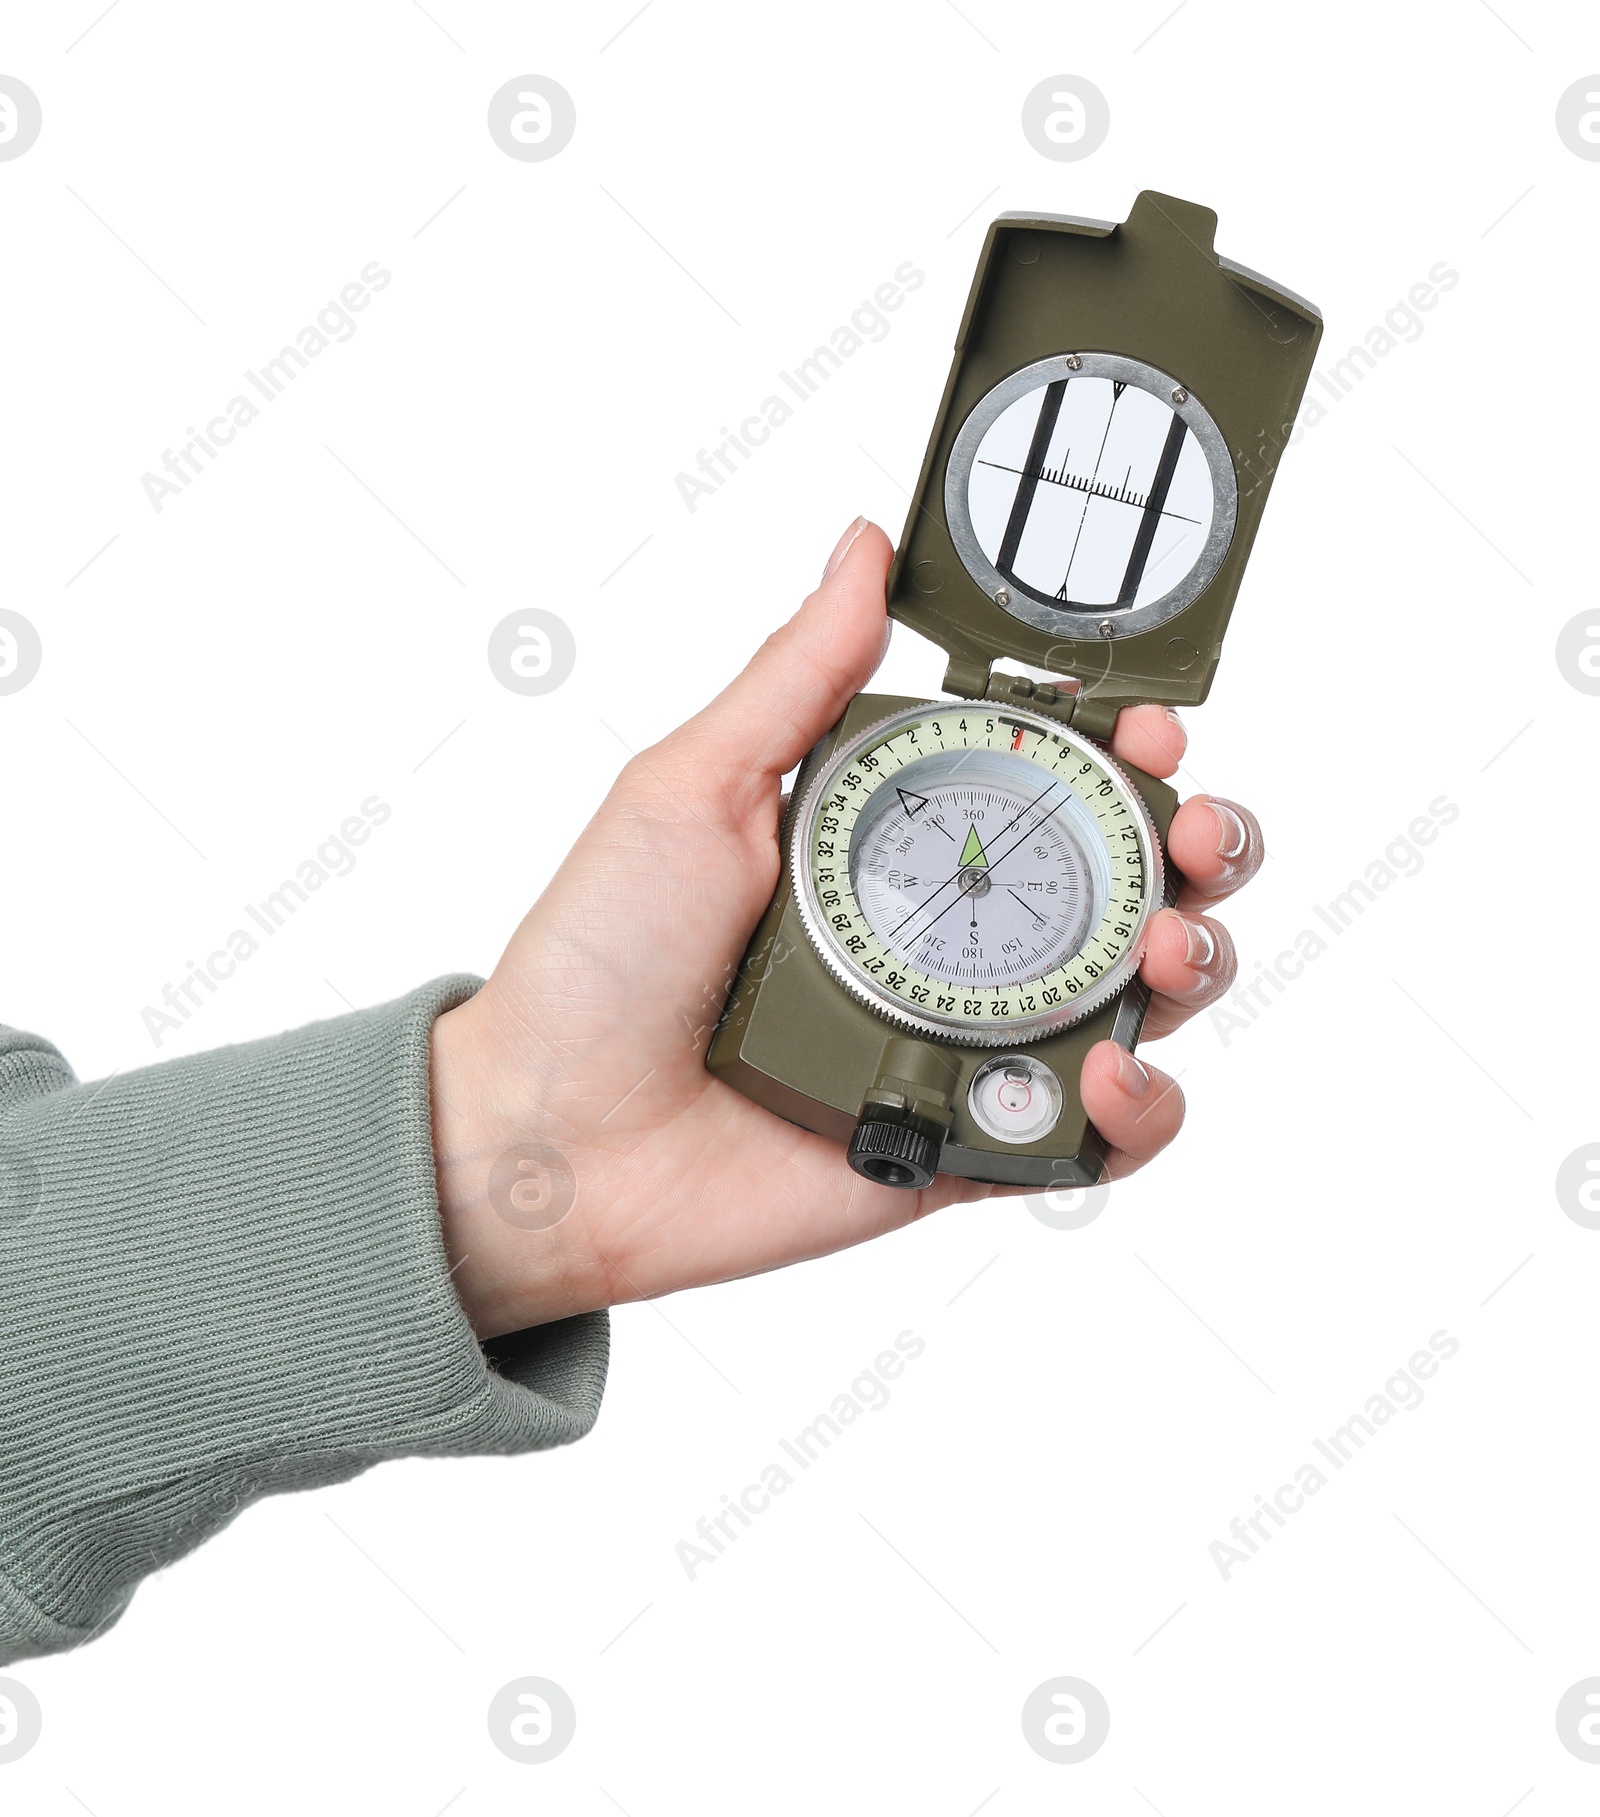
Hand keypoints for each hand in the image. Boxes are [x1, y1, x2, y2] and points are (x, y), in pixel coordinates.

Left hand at [429, 519, 1262, 1338]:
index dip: (1128, 751)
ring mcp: (967, 1047)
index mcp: (897, 843)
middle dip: (1201, 846)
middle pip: (1133, 882)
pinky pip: (1097, 1140)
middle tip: (1192, 835)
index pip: (1054, 782)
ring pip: (1143, 1001)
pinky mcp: (968, 1149)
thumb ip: (797, 677)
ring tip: (1160, 949)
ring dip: (1193, 960)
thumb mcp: (692, 787)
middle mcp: (952, 939)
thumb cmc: (599, 959)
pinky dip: (1138, 1113)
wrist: (553, 1135)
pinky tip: (1106, 1075)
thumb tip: (862, 550)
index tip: (1151, 727)